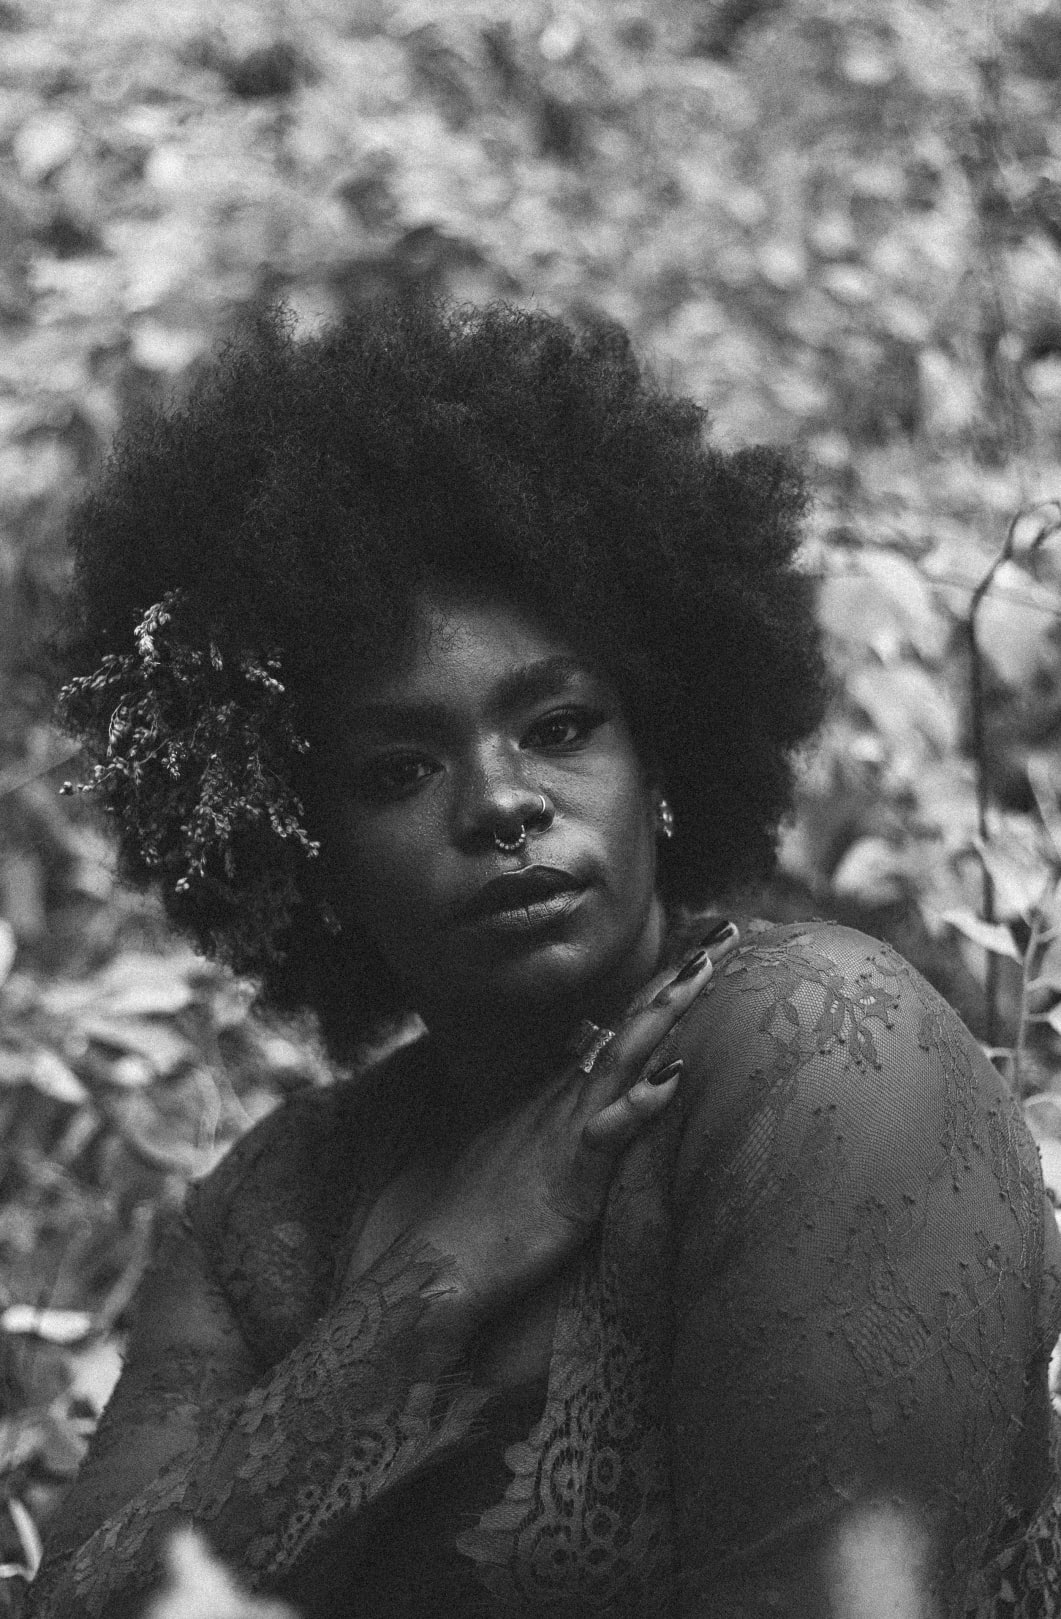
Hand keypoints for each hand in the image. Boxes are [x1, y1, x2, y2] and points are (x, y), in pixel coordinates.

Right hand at [402, 923, 738, 1320]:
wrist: (441, 1256)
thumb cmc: (479, 1209)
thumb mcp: (522, 1144)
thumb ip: (553, 1106)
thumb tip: (580, 1068)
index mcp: (563, 1092)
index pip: (622, 1028)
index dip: (661, 988)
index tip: (701, 949)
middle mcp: (569, 1097)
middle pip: (632, 1025)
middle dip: (678, 979)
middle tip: (723, 931)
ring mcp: (570, 1129)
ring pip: (625, 1058)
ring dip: (665, 1013)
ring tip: (703, 970)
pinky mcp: (573, 1173)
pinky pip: (610, 1131)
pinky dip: (640, 1102)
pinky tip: (672, 1077)